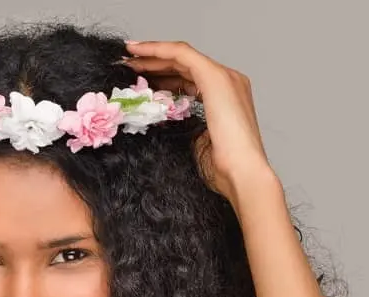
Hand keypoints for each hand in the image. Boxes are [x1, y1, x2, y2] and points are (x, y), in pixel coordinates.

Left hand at [122, 40, 277, 201]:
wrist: (241, 174)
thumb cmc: (222, 168)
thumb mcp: (196, 141)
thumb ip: (184, 124)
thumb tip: (163, 120)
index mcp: (226, 97)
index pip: (190, 78)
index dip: (164, 76)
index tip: (140, 80)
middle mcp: (228, 81)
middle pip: (185, 65)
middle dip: (154, 64)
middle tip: (128, 67)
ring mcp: (224, 77)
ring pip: (181, 56)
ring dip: (152, 55)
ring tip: (127, 59)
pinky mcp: (215, 77)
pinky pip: (181, 55)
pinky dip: (157, 50)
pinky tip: (137, 51)